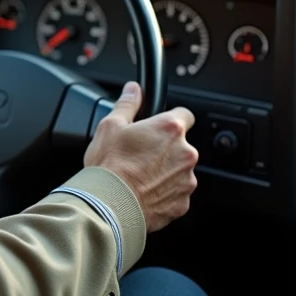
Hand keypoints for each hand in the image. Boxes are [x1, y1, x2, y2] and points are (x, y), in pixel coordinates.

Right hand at [82, 82, 198, 231]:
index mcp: (170, 129)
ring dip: (165, 171)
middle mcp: (185, 153)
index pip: (185, 115)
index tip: (160, 126)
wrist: (109, 205)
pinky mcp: (182, 203)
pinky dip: (163, 193)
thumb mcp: (110, 126)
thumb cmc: (109, 166)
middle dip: (165, 149)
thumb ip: (127, 104)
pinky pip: (176, 193)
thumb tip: (133, 89)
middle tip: (140, 155)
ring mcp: (186, 180)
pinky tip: (143, 192)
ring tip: (139, 176)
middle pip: (181, 146)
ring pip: (179, 171)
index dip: (172, 119)